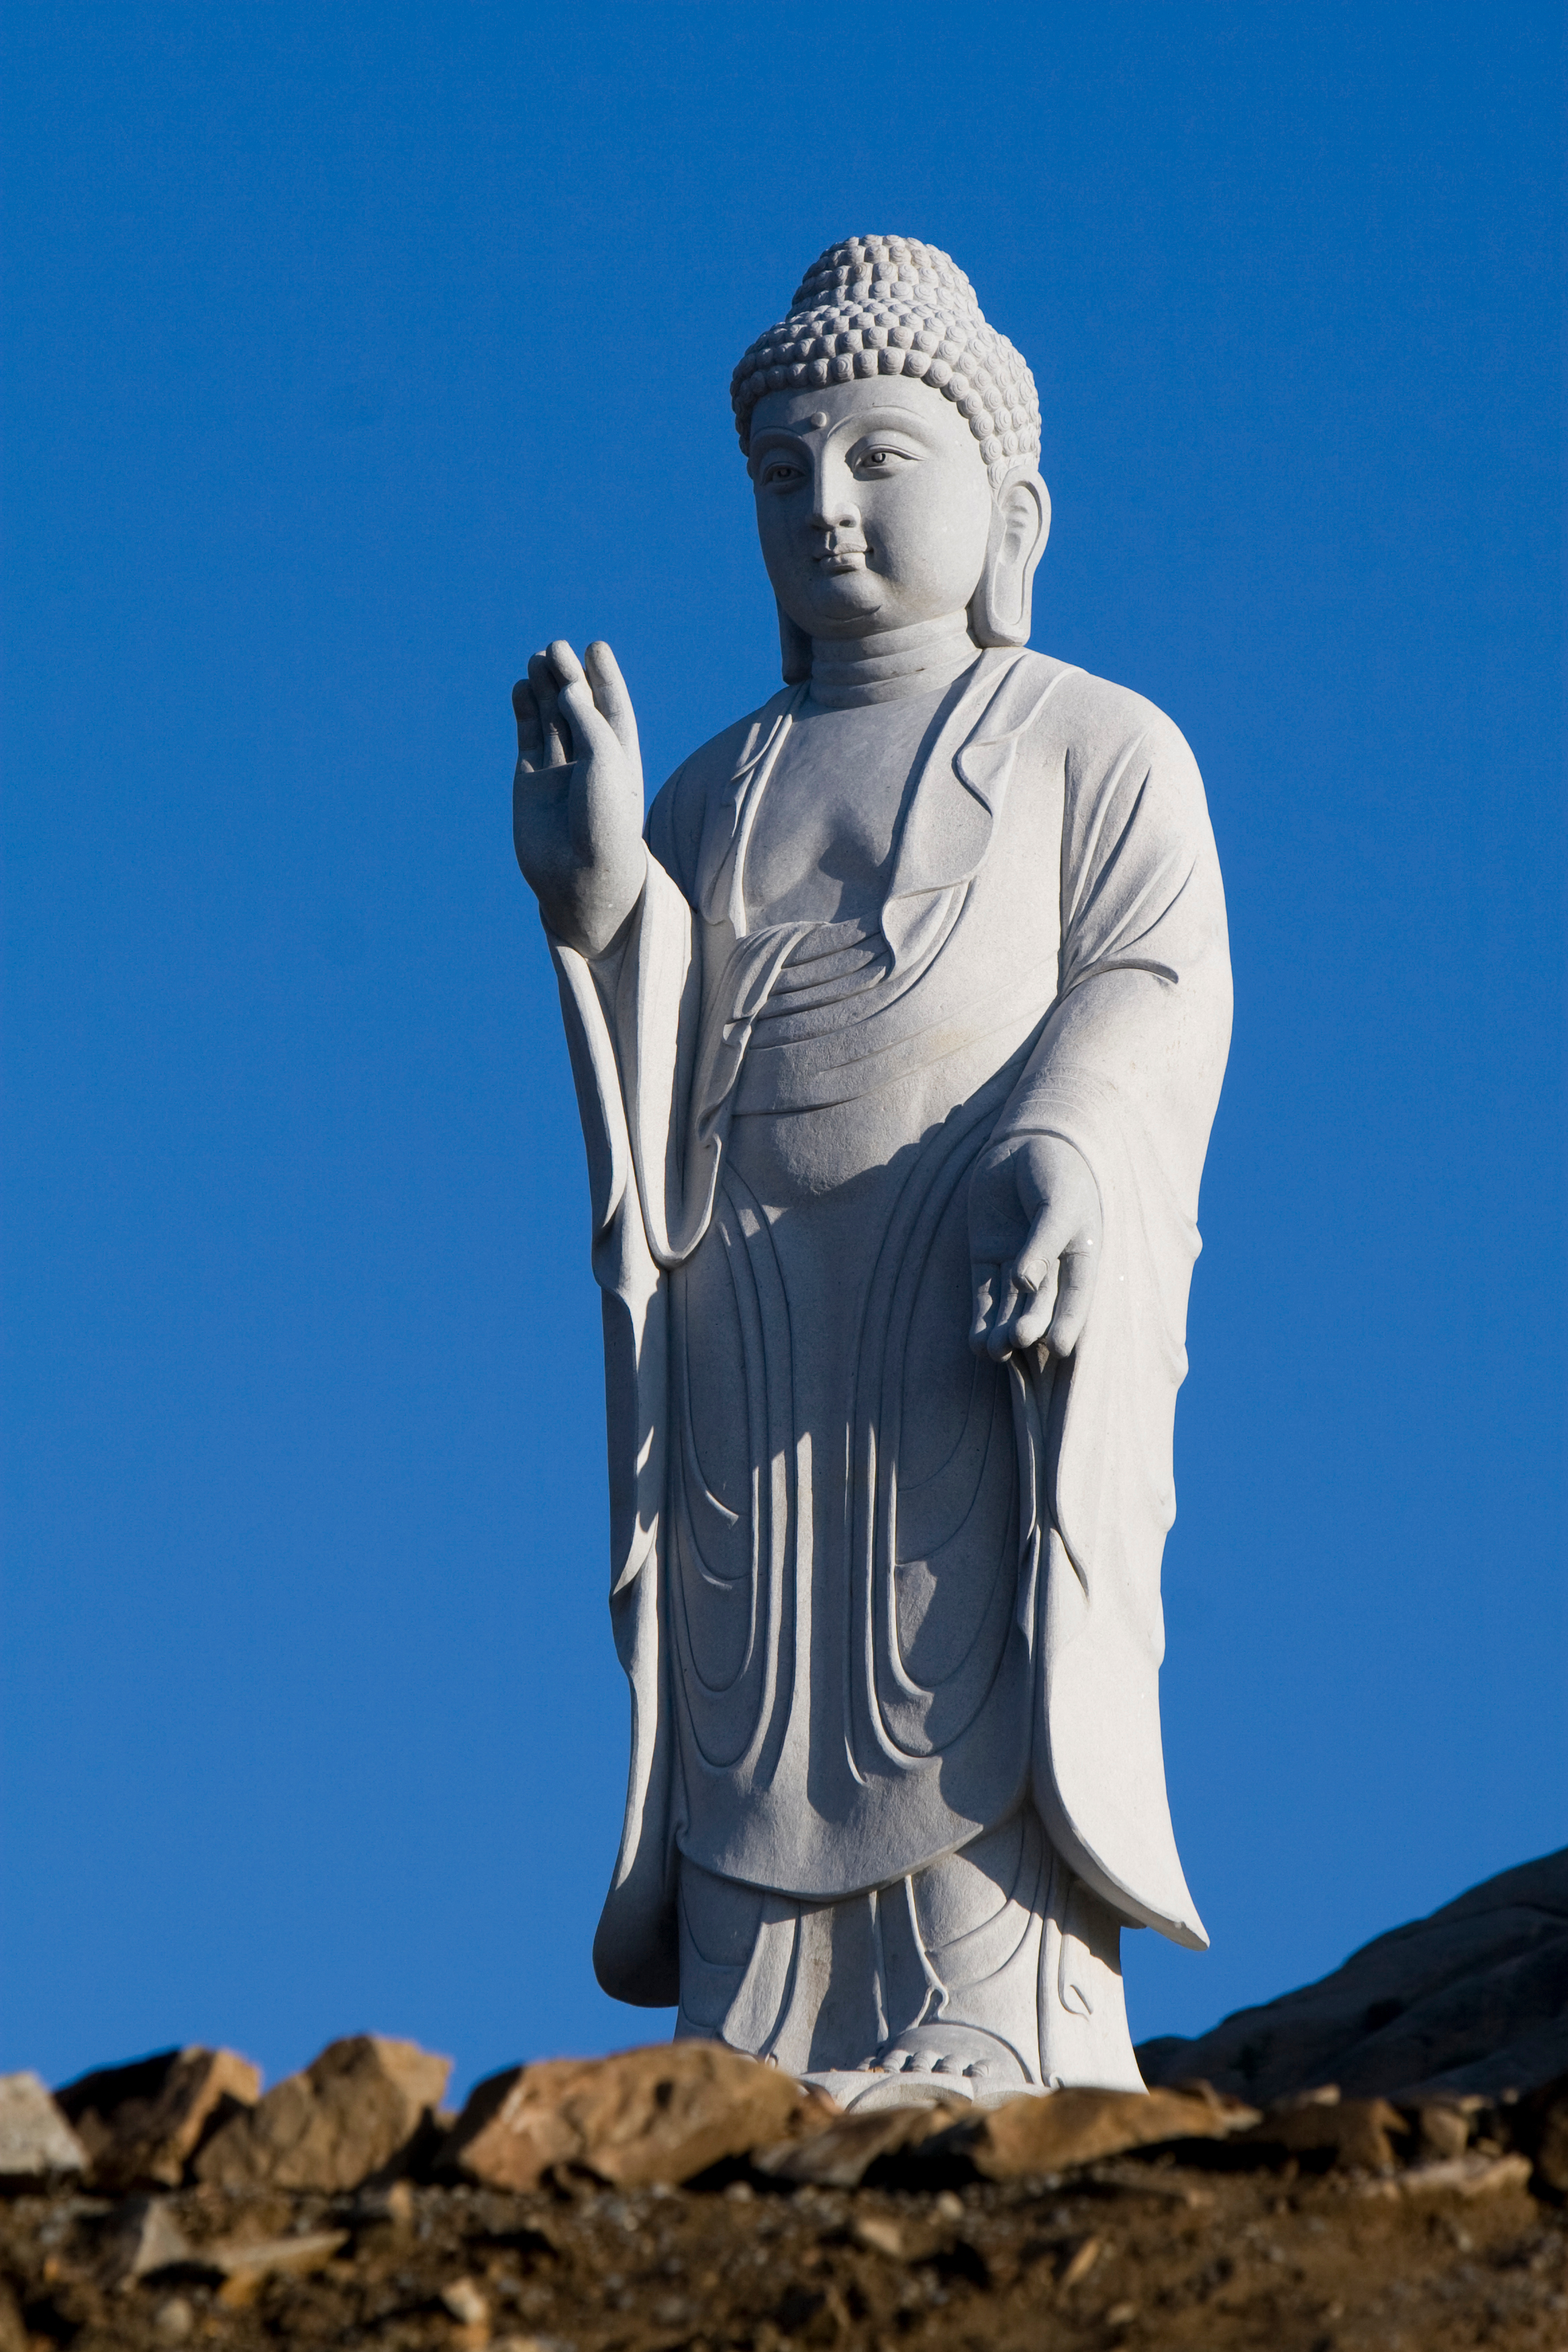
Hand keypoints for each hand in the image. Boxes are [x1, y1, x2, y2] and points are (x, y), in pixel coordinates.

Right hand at [512, 639, 645, 957]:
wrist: (582, 877)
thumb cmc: (606, 819)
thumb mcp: (604, 758)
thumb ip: (585, 718)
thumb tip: (565, 685)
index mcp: (620, 757)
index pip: (613, 708)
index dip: (604, 677)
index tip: (596, 646)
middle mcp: (590, 763)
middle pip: (578, 708)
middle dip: (567, 676)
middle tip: (555, 646)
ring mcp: (559, 774)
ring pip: (550, 720)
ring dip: (544, 689)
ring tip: (536, 657)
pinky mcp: (530, 785)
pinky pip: (528, 740)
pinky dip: (524, 713)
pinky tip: (520, 687)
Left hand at [969, 1132, 1101, 1361]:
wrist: (1023, 1140)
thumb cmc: (1054, 1171)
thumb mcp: (1057, 1205)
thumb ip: (1042, 1242)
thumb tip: (1024, 1283)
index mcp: (1079, 1254)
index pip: (1075, 1296)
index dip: (1068, 1322)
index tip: (1057, 1348)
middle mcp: (1049, 1265)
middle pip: (1039, 1304)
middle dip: (1028, 1325)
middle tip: (1016, 1341)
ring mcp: (1016, 1262)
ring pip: (1010, 1306)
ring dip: (1001, 1329)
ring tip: (993, 1350)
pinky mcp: (987, 1256)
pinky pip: (984, 1294)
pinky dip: (980, 1319)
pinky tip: (977, 1344)